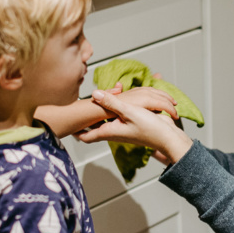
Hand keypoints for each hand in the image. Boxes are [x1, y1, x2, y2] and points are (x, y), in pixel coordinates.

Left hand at [75, 89, 193, 163]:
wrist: (168, 138)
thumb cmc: (150, 129)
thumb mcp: (129, 112)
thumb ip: (112, 103)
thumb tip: (94, 94)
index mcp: (109, 132)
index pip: (86, 136)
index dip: (76, 132)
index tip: (65, 128)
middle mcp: (113, 132)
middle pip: (93, 130)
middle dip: (84, 122)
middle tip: (75, 114)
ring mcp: (122, 129)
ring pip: (105, 124)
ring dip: (98, 116)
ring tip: (90, 107)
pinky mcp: (132, 125)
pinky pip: (117, 119)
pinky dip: (113, 112)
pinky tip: (115, 103)